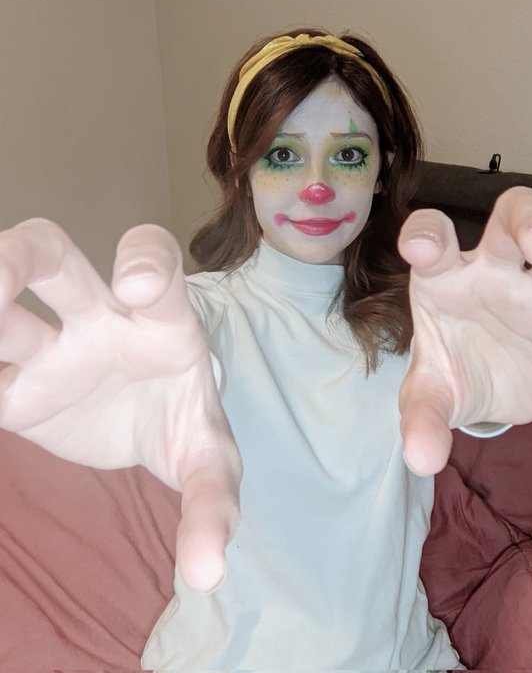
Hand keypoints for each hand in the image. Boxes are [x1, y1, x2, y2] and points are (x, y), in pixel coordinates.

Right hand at [0, 218, 241, 590]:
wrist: (150, 424)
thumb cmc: (184, 422)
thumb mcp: (210, 462)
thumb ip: (213, 506)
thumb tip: (207, 572)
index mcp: (160, 324)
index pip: (157, 265)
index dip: (145, 259)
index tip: (131, 289)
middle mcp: (96, 322)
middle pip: (51, 257)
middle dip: (16, 258)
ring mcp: (46, 350)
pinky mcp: (12, 389)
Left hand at [397, 187, 531, 474]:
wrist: (488, 394)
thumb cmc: (451, 372)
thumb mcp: (429, 395)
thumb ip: (421, 417)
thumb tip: (419, 458)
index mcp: (446, 277)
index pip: (433, 235)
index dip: (427, 232)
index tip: (420, 249)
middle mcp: (496, 271)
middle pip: (516, 218)